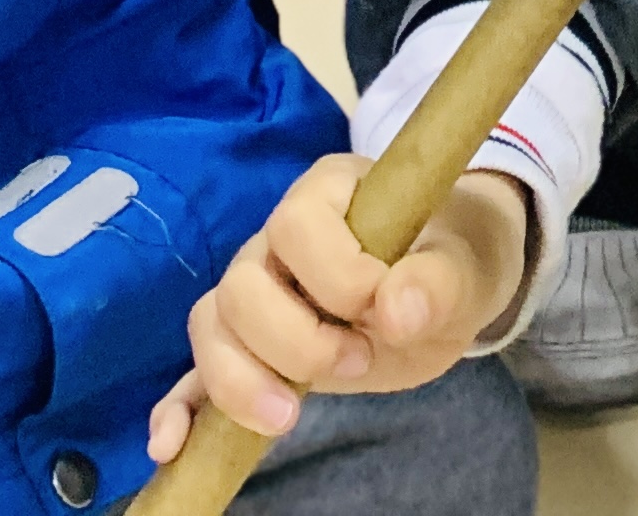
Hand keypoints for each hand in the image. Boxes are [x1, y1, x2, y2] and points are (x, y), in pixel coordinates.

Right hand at [145, 160, 529, 461]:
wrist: (447, 285)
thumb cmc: (452, 257)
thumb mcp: (464, 265)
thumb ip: (438, 281)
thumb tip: (397, 309)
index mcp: (329, 193)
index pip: (296, 225)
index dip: (337, 275)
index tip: (387, 309)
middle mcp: (277, 237)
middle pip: (242, 285)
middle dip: (293, 339)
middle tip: (360, 360)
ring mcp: (256, 292)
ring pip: (212, 327)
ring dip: (242, 380)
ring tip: (290, 416)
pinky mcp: (251, 348)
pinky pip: (195, 373)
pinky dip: (180, 408)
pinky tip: (173, 445)